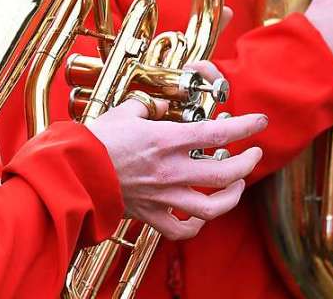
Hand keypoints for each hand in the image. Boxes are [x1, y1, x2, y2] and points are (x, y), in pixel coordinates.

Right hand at [87, 98, 265, 239]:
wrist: (73, 173)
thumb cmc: (96, 141)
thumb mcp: (126, 111)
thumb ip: (150, 106)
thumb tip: (163, 103)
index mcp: (166, 140)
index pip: (217, 134)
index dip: (245, 126)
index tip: (259, 121)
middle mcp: (171, 170)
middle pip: (225, 173)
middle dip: (247, 163)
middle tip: (253, 153)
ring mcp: (163, 196)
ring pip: (212, 207)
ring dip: (231, 196)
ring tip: (237, 185)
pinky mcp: (151, 214)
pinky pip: (181, 229)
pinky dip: (195, 226)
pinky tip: (200, 217)